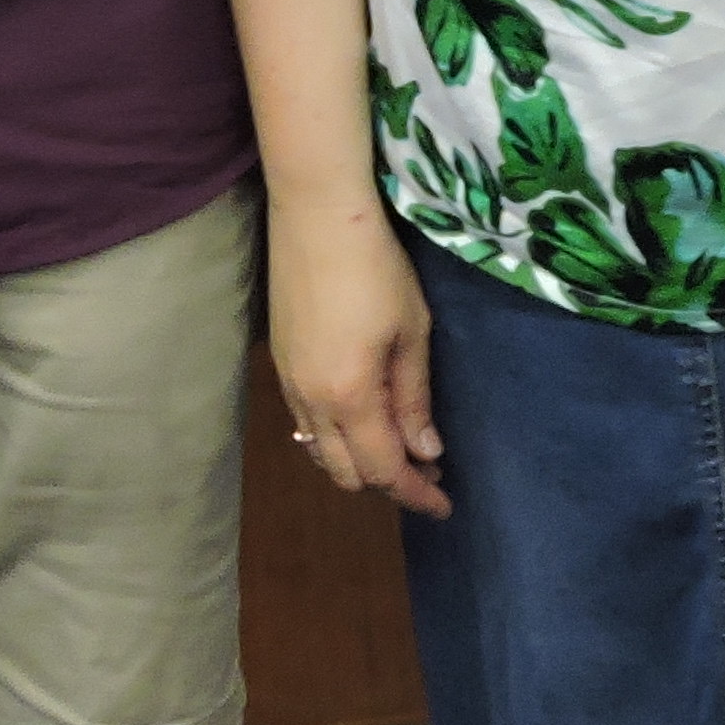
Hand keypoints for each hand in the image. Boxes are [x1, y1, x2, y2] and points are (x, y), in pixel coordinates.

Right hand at [265, 190, 446, 516]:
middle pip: (345, 471)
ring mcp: (288, 384)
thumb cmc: (377, 270)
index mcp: (348, 398)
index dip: (415, 493)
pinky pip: (304, 424)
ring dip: (358, 461)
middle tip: (429, 472)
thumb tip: (426, 452)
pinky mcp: (280, 363)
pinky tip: (360, 422)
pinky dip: (334, 438)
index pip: (383, 469)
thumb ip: (414, 398)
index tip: (445, 506)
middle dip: (388, 481)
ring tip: (400, 449)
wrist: (316, 219)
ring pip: (320, 451)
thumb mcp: (412, 333)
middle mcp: (310, 402)